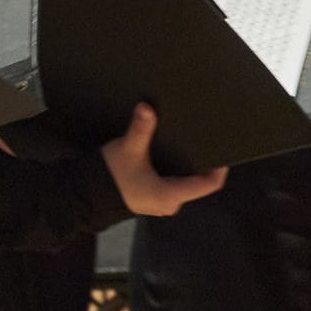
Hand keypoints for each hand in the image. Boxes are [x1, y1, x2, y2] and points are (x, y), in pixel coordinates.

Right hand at [98, 103, 225, 216]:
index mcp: (171, 195)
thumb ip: (140, 129)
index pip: (208, 185)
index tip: (223, 151)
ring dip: (185, 167)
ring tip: (185, 146)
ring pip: (183, 183)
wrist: (86, 196)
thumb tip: (147, 107)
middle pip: (197, 183)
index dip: (219, 168)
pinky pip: (171, 184)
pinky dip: (173, 171)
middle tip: (201, 142)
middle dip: (199, 163)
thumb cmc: (111, 177)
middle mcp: (170, 203)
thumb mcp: (128, 149)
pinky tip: (166, 156)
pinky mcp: (151, 199)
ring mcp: (161, 203)